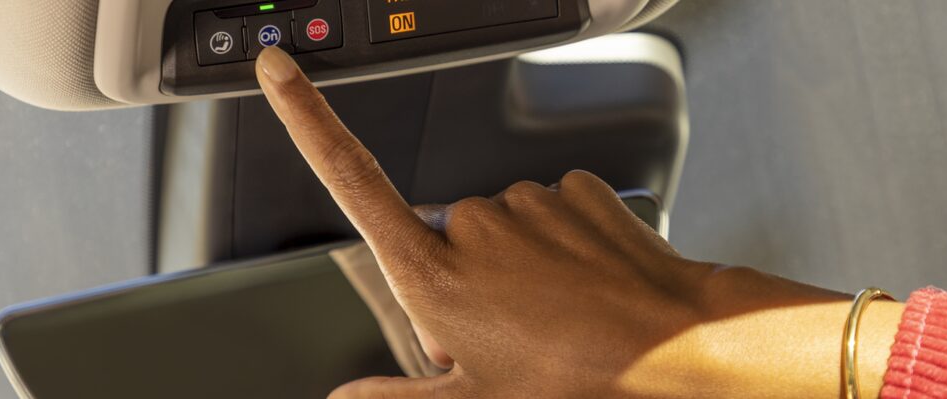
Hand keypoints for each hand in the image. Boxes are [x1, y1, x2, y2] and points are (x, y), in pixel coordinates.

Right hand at [254, 46, 901, 397]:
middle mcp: (472, 223)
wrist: (667, 345)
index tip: (279, 68)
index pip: (349, 179)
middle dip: (466, 273)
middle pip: (446, 234)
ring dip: (519, 262)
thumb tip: (347, 396)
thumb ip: (400, 393)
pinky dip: (562, 242)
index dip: (306, 117)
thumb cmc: (572, 376)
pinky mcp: (574, 187)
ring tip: (554, 313)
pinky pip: (553, 209)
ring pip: (505, 225)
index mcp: (433, 272)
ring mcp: (526, 201)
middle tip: (506, 327)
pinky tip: (583, 283)